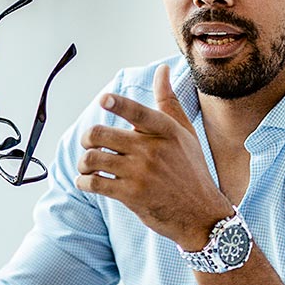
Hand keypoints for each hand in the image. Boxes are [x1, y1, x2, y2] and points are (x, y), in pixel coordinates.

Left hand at [78, 65, 233, 249]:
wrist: (201, 214)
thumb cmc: (191, 169)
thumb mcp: (185, 133)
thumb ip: (168, 101)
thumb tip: (162, 70)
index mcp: (165, 130)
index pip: (137, 111)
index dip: (117, 104)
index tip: (103, 100)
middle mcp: (152, 149)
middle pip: (100, 134)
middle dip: (88, 139)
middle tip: (90, 145)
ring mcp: (140, 173)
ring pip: (93, 158)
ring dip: (83, 162)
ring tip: (88, 166)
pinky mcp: (131, 195)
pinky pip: (94, 183)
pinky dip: (84, 182)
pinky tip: (88, 182)